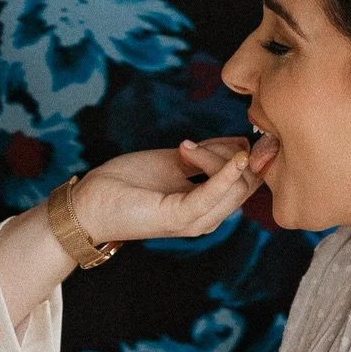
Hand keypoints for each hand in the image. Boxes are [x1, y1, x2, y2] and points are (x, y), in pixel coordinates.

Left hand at [71, 137, 261, 246]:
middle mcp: (208, 216)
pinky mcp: (180, 217)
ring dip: (219, 156)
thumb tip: (240, 140)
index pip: (250, 179)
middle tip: (197, 144)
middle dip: (240, 153)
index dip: (259, 155)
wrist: (92, 201)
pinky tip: (236, 156)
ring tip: (186, 149)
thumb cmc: (129, 182)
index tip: (254, 131)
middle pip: (248, 182)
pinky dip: (228, 173)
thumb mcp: (176, 160)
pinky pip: (214, 194)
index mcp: (208, 204)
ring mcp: (195, 220)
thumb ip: (207, 154)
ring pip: (236, 185)